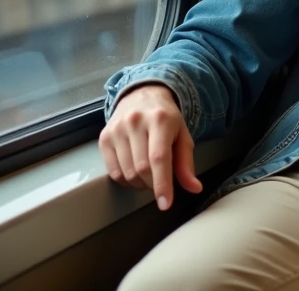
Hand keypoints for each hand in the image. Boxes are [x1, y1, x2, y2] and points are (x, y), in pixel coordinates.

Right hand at [98, 83, 202, 209]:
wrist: (142, 95)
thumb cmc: (165, 119)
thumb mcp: (182, 135)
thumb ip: (187, 164)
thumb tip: (194, 188)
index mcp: (160, 120)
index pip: (159, 158)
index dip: (162, 184)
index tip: (165, 204)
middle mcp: (136, 121)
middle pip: (142, 168)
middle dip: (153, 184)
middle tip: (159, 181)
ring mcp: (117, 129)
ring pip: (127, 173)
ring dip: (139, 184)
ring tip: (148, 174)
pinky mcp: (104, 137)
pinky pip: (113, 172)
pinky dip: (125, 180)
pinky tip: (133, 172)